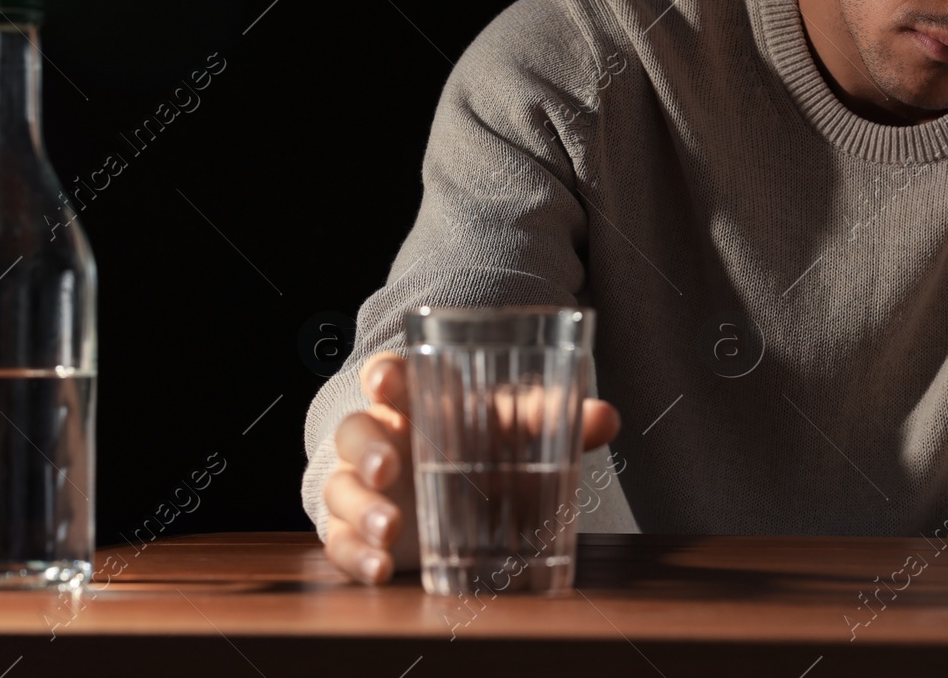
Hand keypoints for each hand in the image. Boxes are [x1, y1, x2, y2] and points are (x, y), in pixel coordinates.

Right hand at [322, 350, 622, 584]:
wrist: (453, 490)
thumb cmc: (480, 445)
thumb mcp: (515, 431)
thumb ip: (556, 421)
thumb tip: (607, 417)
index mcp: (411, 401)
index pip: (386, 376)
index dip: (382, 376)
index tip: (386, 384)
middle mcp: (376, 438)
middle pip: (353, 432)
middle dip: (365, 449)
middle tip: (387, 468)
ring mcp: (359, 487)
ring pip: (341, 490)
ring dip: (360, 509)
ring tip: (389, 533)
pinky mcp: (355, 532)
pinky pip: (340, 542)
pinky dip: (354, 557)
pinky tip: (379, 571)